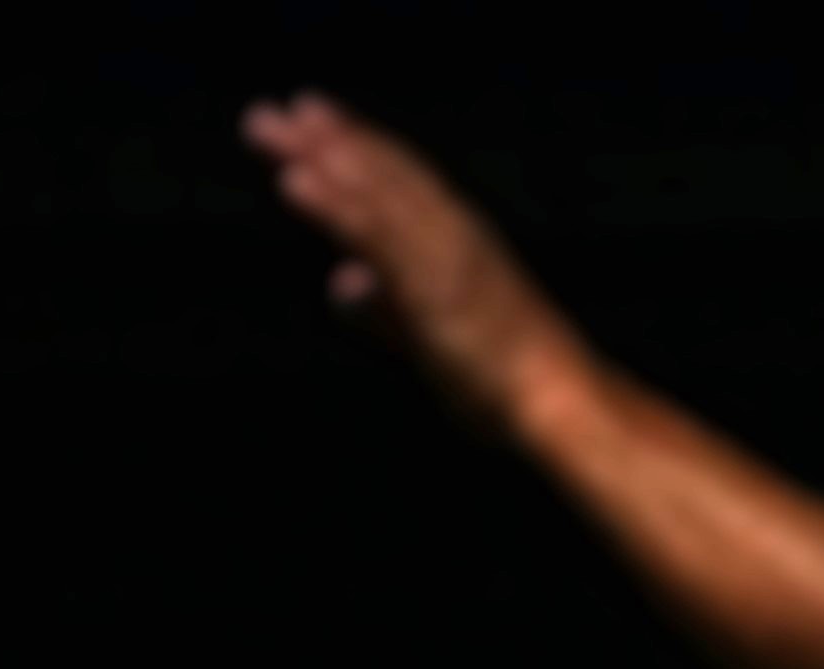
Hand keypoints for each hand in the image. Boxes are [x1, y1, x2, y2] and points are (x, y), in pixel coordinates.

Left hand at [243, 93, 584, 434]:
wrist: (556, 400)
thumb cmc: (506, 379)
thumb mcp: (431, 339)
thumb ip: (384, 310)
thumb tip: (341, 282)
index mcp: (456, 241)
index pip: (396, 182)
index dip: (351, 145)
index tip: (307, 118)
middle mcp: (450, 231)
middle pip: (379, 172)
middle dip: (323, 139)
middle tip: (267, 113)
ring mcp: (442, 252)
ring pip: (375, 190)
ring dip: (322, 155)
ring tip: (278, 127)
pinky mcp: (432, 282)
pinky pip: (376, 233)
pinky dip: (334, 202)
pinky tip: (295, 182)